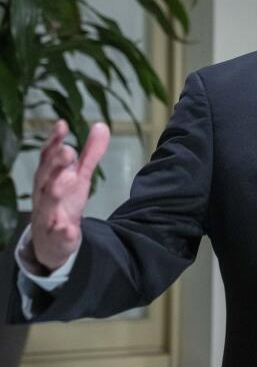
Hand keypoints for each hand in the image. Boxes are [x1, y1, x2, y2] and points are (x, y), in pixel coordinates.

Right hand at [30, 120, 109, 271]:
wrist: (51, 241)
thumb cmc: (63, 202)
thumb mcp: (79, 176)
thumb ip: (90, 153)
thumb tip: (101, 125)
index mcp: (49, 177)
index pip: (48, 157)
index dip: (53, 141)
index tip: (62, 124)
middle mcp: (44, 194)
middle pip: (46, 177)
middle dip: (55, 164)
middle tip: (68, 151)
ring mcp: (48, 216)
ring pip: (47, 203)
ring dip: (56, 191)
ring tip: (68, 180)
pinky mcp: (56, 237)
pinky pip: (57, 234)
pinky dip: (62, 231)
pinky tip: (69, 228)